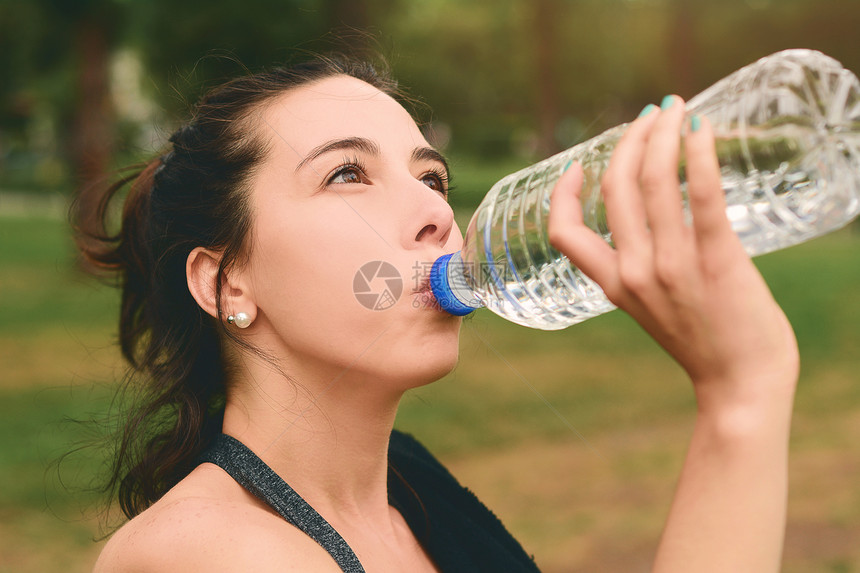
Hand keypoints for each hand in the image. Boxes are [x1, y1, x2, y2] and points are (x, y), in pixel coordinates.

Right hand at [548, 96, 798, 414]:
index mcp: (613, 285)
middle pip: (617, 187)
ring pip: (655, 182)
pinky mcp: (718, 259)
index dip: (563, 193)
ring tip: (676, 109)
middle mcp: (635, 272)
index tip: (577, 166)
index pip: (565, 233)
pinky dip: (700, 154)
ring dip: (663, 134)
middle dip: (630, 140)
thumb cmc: (704, 342)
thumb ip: (640, 268)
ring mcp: (674, 266)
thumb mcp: (651, 307)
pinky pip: (704, 195)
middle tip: (651, 115)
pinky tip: (703, 130)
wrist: (741, 383)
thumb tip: (650, 219)